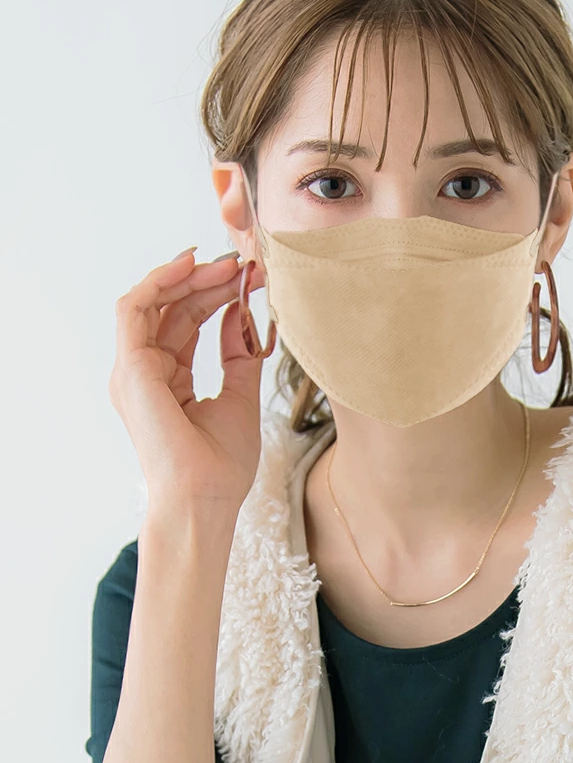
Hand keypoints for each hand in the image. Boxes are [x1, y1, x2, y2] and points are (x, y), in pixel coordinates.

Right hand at [108, 247, 270, 508]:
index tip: (250, 279)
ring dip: (188, 276)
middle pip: (170, 308)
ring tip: (227, 265)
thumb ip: (238, 354)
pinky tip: (192, 268)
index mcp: (167, 379)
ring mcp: (133, 370)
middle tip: (244, 265)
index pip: (186, 321)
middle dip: (207, 280)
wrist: (206, 497)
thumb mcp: (241, 396)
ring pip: (152, 302)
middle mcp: (144, 371)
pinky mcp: (131, 369)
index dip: (215, 295)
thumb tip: (239, 313)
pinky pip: (134, 309)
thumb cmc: (221, 463)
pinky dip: (160, 282)